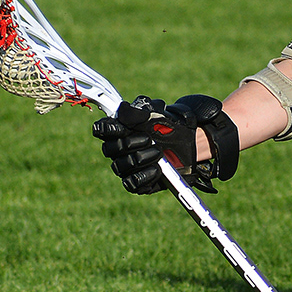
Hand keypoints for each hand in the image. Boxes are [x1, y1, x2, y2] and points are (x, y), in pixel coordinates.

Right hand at [93, 95, 238, 194]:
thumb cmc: (170, 127)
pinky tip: (157, 169)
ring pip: (122, 166)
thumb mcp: (157, 116)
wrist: (189, 143)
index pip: (101, 130)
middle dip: (132, 143)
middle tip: (151, 139)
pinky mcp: (136, 182)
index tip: (125, 128)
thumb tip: (121, 109)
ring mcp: (125, 167)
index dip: (110, 130)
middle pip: (110, 149)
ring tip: (159, 152)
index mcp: (118, 131)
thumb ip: (138, 114)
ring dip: (142, 158)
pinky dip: (145, 175)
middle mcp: (117, 150)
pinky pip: (132, 183)